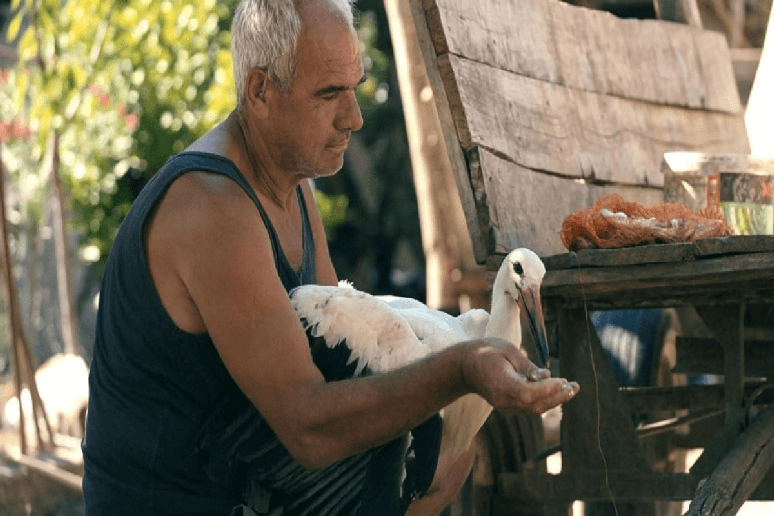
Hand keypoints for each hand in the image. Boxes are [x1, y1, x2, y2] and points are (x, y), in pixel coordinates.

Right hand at [460, 338, 578, 414]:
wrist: (464, 367)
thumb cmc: (485, 352)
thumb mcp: (506, 350)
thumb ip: (526, 365)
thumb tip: (546, 376)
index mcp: (500, 384)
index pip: (528, 393)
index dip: (547, 390)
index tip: (563, 380)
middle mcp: (503, 400)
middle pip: (535, 405)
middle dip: (558, 397)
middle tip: (575, 386)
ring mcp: (505, 406)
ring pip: (535, 408)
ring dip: (555, 399)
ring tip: (571, 388)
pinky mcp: (508, 406)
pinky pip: (530, 406)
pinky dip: (545, 399)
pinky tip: (557, 388)